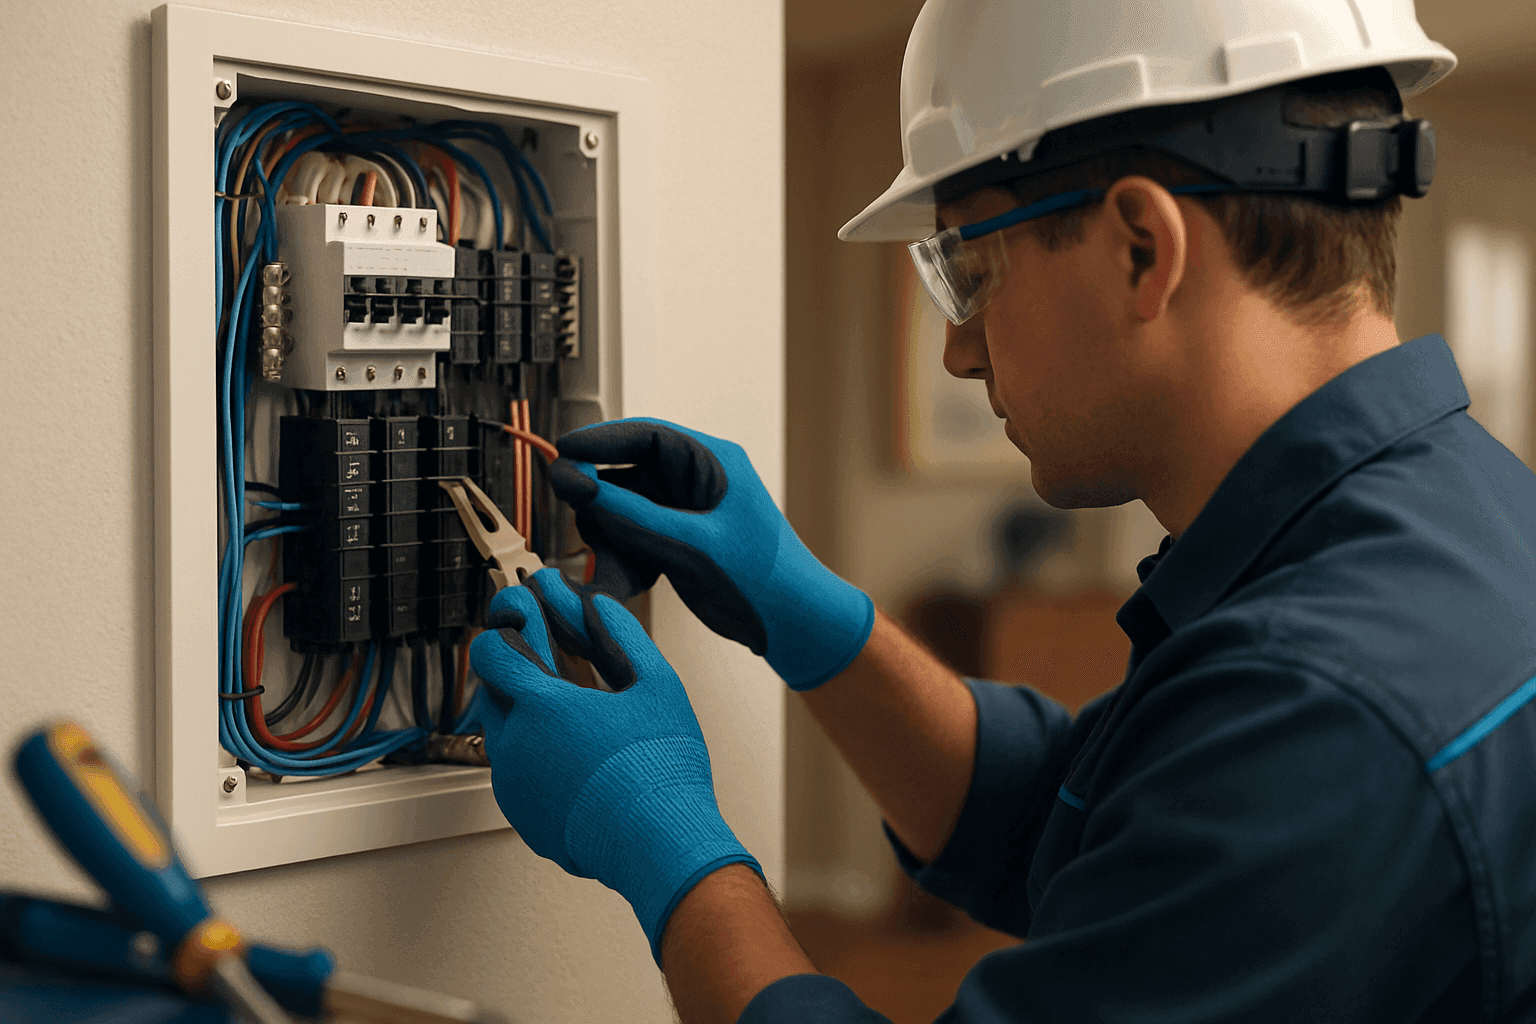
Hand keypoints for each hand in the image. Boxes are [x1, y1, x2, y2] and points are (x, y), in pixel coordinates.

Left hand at [467, 568, 760, 961]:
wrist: (659, 844)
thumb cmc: (660, 769)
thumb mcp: (656, 683)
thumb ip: (622, 634)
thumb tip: (601, 604)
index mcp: (541, 706)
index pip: (491, 650)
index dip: (506, 624)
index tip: (523, 611)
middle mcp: (515, 745)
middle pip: (493, 688)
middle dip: (519, 666)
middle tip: (551, 652)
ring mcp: (514, 785)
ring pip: (505, 730)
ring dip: (528, 711)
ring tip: (572, 707)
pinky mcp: (523, 815)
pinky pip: (517, 770)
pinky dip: (537, 753)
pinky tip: (577, 752)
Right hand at [550, 418, 874, 690]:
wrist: (791, 622)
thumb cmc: (764, 578)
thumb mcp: (695, 546)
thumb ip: (638, 518)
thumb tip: (587, 491)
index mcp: (712, 462)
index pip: (647, 435)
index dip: (601, 440)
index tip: (565, 450)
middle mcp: (696, 481)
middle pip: (629, 470)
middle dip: (598, 491)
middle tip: (569, 499)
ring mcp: (685, 513)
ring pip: (625, 508)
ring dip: (609, 533)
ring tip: (606, 558)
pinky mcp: (677, 542)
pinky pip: (634, 539)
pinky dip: (622, 557)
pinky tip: (622, 580)